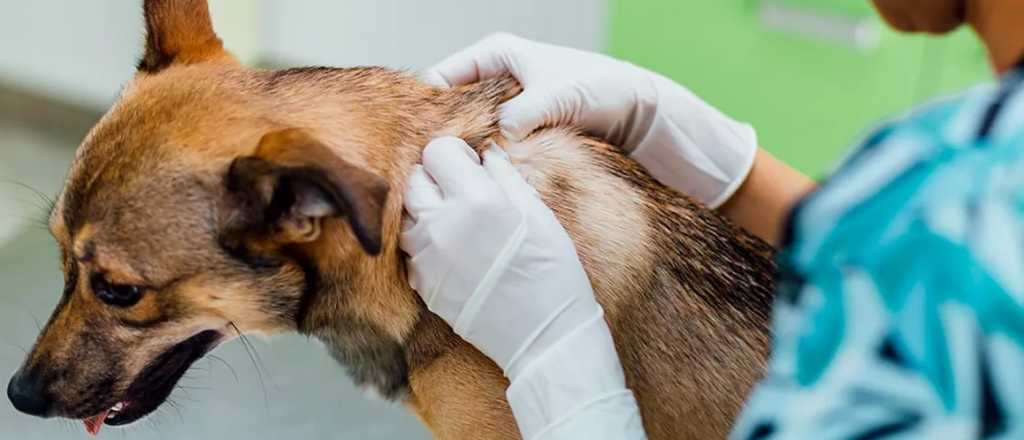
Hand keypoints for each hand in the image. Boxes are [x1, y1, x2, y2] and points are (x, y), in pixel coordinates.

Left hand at [401, 136, 608, 378]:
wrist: (544, 335)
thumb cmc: (552, 272)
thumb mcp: (539, 215)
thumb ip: (506, 178)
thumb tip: (486, 156)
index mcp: (477, 199)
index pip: (437, 152)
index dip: (455, 155)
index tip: (470, 167)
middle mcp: (443, 224)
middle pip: (414, 180)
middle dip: (436, 180)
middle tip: (463, 193)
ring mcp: (427, 256)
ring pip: (407, 216)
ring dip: (427, 212)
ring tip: (458, 224)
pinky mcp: (422, 284)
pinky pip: (411, 251)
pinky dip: (427, 245)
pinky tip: (456, 254)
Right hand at [424, 33, 757, 206]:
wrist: (636, 108)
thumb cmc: (601, 88)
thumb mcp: (558, 96)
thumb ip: (525, 112)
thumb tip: (500, 134)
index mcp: (494, 53)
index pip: (440, 77)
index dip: (426, 108)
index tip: (418, 141)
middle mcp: (494, 75)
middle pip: (449, 106)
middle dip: (441, 135)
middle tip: (429, 168)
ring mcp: (504, 102)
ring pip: (468, 128)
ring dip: (463, 151)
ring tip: (450, 180)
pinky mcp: (518, 126)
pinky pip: (490, 143)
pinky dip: (484, 159)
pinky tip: (477, 182)